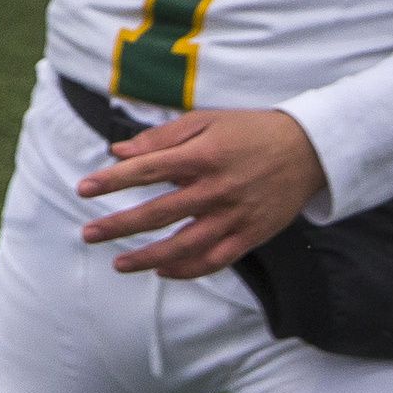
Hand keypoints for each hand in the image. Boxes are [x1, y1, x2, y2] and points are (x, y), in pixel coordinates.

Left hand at [77, 107, 327, 277]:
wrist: (309, 150)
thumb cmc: (249, 131)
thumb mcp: (205, 121)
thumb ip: (160, 137)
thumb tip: (118, 151)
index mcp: (201, 156)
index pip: (146, 170)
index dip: (112, 180)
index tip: (83, 189)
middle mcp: (216, 189)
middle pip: (158, 213)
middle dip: (118, 226)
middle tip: (89, 234)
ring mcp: (234, 215)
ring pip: (184, 245)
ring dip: (148, 258)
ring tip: (118, 264)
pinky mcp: (251, 234)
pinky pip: (215, 259)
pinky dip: (187, 269)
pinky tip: (162, 271)